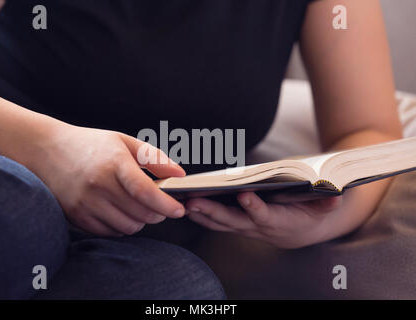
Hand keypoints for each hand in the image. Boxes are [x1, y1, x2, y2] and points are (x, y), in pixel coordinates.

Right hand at [30, 124, 185, 236]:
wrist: (45, 150)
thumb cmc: (90, 144)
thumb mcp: (124, 142)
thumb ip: (155, 158)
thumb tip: (180, 175)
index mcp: (114, 163)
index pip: (145, 191)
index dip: (167, 204)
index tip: (179, 209)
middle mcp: (99, 185)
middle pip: (141, 213)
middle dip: (158, 213)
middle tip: (161, 205)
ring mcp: (85, 203)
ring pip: (128, 227)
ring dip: (140, 221)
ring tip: (138, 206)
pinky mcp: (76, 216)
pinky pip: (110, 232)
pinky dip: (121, 226)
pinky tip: (120, 211)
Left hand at [185, 192, 342, 248]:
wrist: (303, 231)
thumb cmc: (312, 213)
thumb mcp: (325, 207)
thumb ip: (328, 201)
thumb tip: (334, 192)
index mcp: (281, 222)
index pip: (265, 216)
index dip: (255, 208)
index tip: (244, 195)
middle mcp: (260, 228)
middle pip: (234, 221)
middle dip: (213, 211)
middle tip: (194, 200)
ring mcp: (247, 228)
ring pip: (222, 224)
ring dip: (203, 214)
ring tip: (184, 202)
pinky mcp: (239, 225)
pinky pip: (218, 223)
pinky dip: (203, 217)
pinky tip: (188, 207)